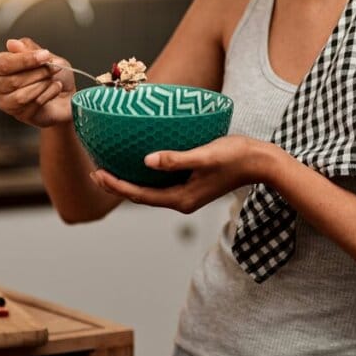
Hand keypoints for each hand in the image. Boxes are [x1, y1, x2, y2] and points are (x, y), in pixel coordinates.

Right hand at [0, 37, 73, 127]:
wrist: (67, 94)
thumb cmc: (54, 75)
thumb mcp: (45, 56)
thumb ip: (28, 48)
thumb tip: (12, 43)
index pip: (3, 64)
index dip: (25, 60)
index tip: (45, 55)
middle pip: (13, 81)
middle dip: (39, 73)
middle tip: (54, 68)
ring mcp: (6, 103)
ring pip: (22, 96)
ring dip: (43, 85)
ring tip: (52, 80)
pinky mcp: (20, 115)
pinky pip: (34, 105)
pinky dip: (49, 94)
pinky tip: (54, 90)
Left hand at [89, 135, 280, 212]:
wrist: (261, 162)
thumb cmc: (235, 157)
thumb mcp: (205, 155)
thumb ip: (176, 159)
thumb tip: (146, 161)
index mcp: (182, 199)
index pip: (140, 196)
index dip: (117, 186)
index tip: (98, 173)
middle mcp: (181, 200)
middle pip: (141, 196)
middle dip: (117, 186)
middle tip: (94, 171)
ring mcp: (187, 193)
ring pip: (150, 190)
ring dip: (128, 181)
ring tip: (109, 167)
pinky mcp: (192, 183)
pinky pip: (161, 182)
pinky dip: (145, 175)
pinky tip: (138, 161)